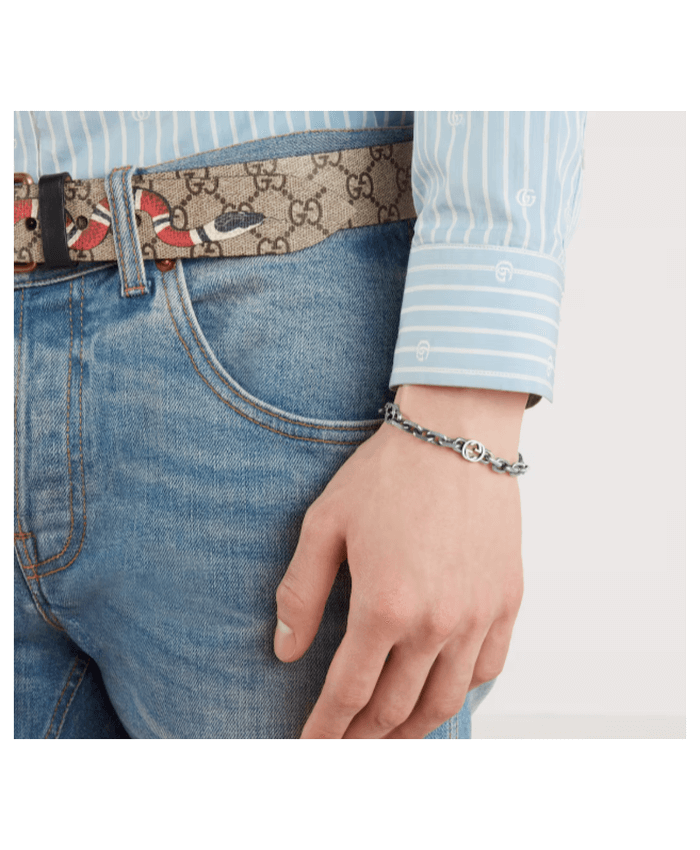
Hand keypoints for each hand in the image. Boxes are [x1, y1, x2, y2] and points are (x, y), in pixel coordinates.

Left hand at [274, 385, 526, 737]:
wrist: (456, 433)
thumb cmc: (387, 474)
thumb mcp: (325, 524)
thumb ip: (301, 592)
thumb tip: (286, 652)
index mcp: (385, 606)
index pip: (348, 693)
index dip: (325, 729)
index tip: (310, 747)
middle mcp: (437, 623)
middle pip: (395, 708)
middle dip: (363, 738)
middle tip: (345, 747)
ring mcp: (478, 615)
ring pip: (445, 700)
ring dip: (412, 729)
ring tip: (388, 737)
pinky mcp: (507, 600)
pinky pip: (488, 668)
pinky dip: (461, 692)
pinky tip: (441, 691)